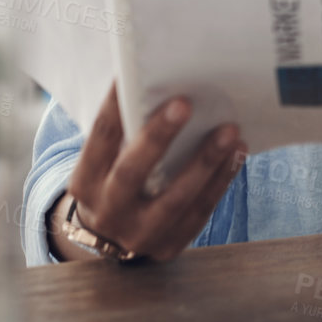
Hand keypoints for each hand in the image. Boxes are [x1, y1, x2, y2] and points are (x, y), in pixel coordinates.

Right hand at [50, 85, 244, 262]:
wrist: (112, 241)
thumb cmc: (114, 181)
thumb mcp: (105, 164)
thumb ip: (125, 134)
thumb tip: (160, 83)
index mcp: (85, 182)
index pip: (100, 139)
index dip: (113, 106)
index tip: (129, 73)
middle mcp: (108, 212)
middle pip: (131, 173)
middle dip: (158, 138)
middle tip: (184, 103)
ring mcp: (137, 235)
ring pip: (174, 199)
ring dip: (205, 162)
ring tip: (230, 131)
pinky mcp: (168, 247)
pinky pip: (199, 213)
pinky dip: (220, 182)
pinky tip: (237, 154)